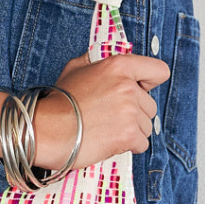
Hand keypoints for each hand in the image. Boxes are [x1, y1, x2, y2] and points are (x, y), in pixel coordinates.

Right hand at [33, 52, 169, 169]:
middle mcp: (127, 87)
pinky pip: (141, 144)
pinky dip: (128, 147)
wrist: (46, 129)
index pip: (158, 71)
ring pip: (146, 127)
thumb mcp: (74, 69)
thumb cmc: (57, 102)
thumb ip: (94, 61)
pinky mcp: (128, 135)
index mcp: (119, 66)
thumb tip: (99, 57)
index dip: (150, 83)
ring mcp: (129, 111)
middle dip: (135, 114)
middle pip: (150, 106)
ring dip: (131, 132)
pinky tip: (109, 142)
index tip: (141, 90)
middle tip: (110, 118)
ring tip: (106, 131)